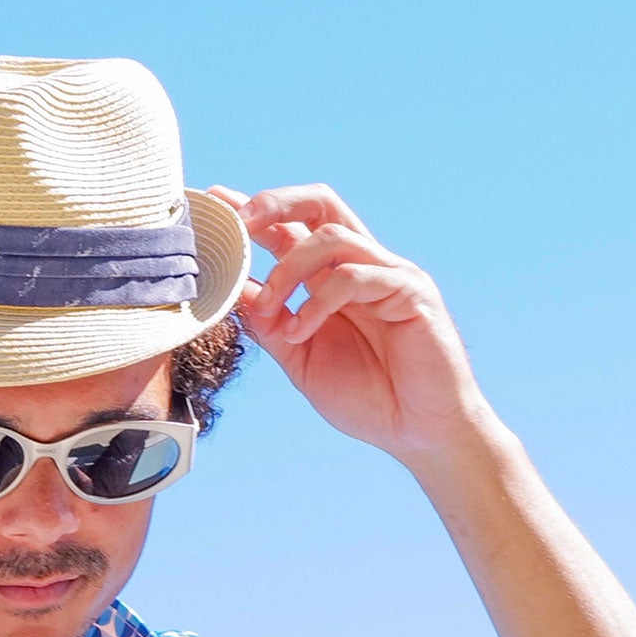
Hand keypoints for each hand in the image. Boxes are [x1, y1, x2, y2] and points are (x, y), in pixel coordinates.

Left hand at [208, 184, 488, 464]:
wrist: (420, 432)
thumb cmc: (369, 398)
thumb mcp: (302, 361)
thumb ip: (270, 327)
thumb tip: (233, 293)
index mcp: (333, 279)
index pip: (293, 227)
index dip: (255, 212)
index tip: (215, 204)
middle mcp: (361, 266)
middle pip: (320, 204)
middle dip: (274, 204)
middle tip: (237, 223)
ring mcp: (388, 274)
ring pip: (332, 237)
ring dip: (289, 269)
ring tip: (271, 308)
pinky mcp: (411, 292)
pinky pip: (356, 277)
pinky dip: (319, 301)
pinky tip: (302, 331)